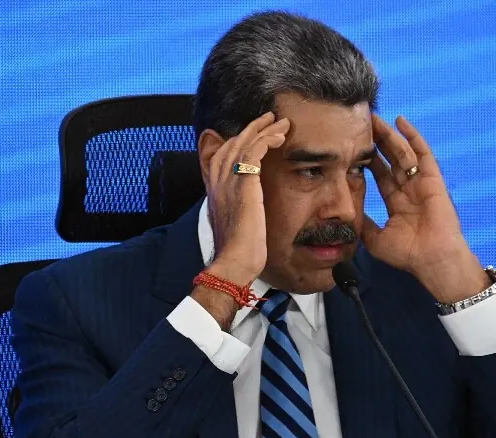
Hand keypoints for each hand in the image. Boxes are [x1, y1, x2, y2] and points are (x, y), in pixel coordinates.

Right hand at [204, 112, 289, 284]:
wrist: (233, 262)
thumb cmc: (238, 251)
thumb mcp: (235, 223)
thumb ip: (238, 208)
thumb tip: (248, 208)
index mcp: (214, 189)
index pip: (222, 154)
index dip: (239, 141)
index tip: (255, 133)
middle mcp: (218, 181)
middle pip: (233, 143)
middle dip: (253, 128)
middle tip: (270, 119)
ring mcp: (229, 181)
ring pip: (245, 143)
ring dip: (264, 130)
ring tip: (280, 122)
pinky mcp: (244, 183)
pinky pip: (254, 151)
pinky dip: (267, 140)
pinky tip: (280, 137)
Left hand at [362, 114, 489, 302]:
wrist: (432, 260)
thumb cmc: (408, 254)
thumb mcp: (376, 239)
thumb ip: (363, 224)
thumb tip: (346, 213)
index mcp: (397, 203)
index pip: (380, 175)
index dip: (368, 160)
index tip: (354, 147)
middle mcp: (409, 190)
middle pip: (390, 160)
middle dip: (377, 143)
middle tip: (362, 125)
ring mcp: (422, 183)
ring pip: (403, 153)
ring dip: (389, 136)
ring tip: (375, 119)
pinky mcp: (433, 180)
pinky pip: (423, 153)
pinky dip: (413, 137)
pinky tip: (401, 122)